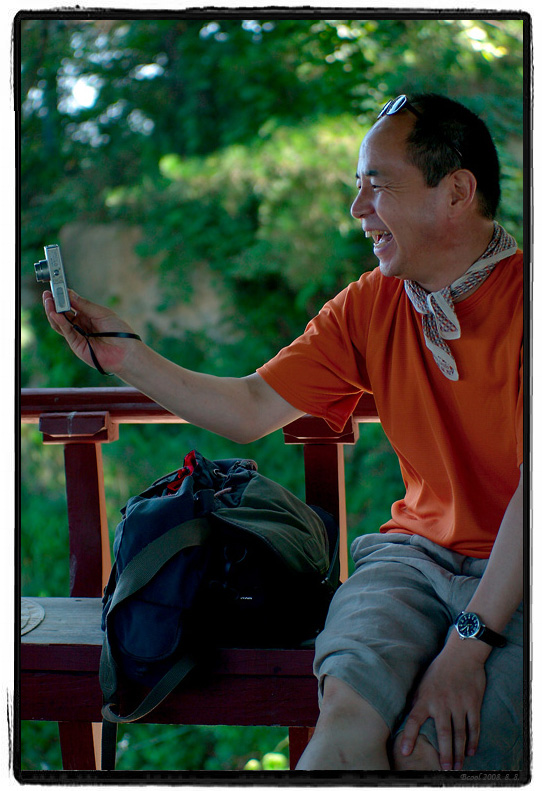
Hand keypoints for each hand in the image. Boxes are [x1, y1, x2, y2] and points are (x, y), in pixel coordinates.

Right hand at [43, 289, 140, 374]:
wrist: (126, 351)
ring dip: (52, 312)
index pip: (71, 304)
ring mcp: (77, 335)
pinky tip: (55, 314)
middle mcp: (80, 324)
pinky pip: (65, 331)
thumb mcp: (102, 313)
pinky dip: (59, 322)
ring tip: (48, 301)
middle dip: (54, 303)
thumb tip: (69, 293)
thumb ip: (84, 305)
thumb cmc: (118, 331)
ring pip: (59, 322)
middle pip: (62, 313)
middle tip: (47, 294)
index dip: (63, 296)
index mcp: (87, 315)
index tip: (57, 287)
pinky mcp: (76, 344)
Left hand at [399, 637, 486, 770]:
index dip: (409, 736)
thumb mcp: (422, 682)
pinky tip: (471, 751)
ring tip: (457, 765)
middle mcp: (441, 703)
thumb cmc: (439, 669)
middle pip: (443, 734)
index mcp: (425, 698)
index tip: (405, 751)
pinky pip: (474, 725)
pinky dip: (473, 740)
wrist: (461, 654)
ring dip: (458, 752)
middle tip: (444, 769)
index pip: (413, 720)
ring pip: (460, 733)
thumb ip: (417, 700)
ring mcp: (458, 703)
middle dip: (444, 754)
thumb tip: (407, 717)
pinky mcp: (472, 703)